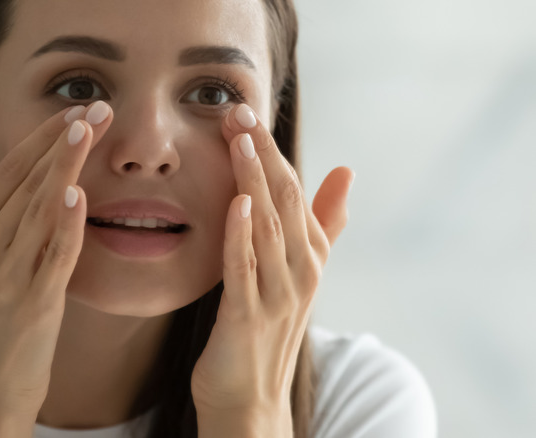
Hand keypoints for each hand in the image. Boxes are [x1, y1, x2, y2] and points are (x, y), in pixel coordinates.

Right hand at [0, 102, 111, 414]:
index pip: (6, 173)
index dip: (41, 139)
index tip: (73, 111)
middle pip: (28, 183)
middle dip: (65, 141)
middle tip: (99, 107)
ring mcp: (6, 275)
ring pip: (41, 209)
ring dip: (67, 167)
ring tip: (91, 128)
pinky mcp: (35, 303)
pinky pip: (54, 256)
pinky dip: (65, 225)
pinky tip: (76, 194)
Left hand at [190, 103, 354, 414]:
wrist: (248, 398)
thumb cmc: (264, 330)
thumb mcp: (296, 272)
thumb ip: (321, 224)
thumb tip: (346, 171)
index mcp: (309, 256)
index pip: (293, 191)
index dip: (272, 150)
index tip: (247, 112)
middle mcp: (300, 271)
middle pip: (283, 201)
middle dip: (263, 153)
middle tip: (238, 111)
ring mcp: (277, 295)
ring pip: (268, 228)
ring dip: (254, 182)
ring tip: (239, 140)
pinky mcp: (248, 318)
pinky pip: (245, 269)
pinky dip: (242, 234)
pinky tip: (236, 203)